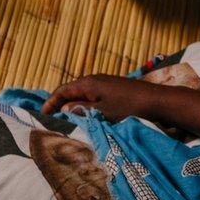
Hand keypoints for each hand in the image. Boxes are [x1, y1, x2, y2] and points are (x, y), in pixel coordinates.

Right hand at [42, 74, 161, 121]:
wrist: (158, 101)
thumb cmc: (129, 107)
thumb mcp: (103, 112)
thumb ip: (82, 110)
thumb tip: (64, 108)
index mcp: (88, 83)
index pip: (62, 91)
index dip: (50, 102)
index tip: (42, 114)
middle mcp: (94, 80)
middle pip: (70, 91)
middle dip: (60, 104)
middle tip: (52, 118)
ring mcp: (105, 84)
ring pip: (82, 95)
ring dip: (73, 106)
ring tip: (67, 119)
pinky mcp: (114, 90)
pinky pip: (93, 97)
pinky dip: (86, 106)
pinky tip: (88, 116)